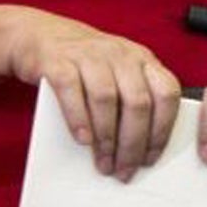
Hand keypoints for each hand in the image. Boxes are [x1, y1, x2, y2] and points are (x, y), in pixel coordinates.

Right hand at [6, 10, 180, 179]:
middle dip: (132, 144)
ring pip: (106, 99)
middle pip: (137, 103)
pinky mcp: (58, 60)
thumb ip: (133, 101)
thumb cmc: (86, 65)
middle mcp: (121, 55)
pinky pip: (71, 90)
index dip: (162, 130)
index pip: (166, 94)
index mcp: (143, 60)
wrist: (40, 35)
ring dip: (106, 138)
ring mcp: (90, 55)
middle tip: (124, 171)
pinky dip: (78, 118)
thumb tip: (141, 151)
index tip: (150, 159)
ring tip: (104, 163)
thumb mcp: (119, 74)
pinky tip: (83, 140)